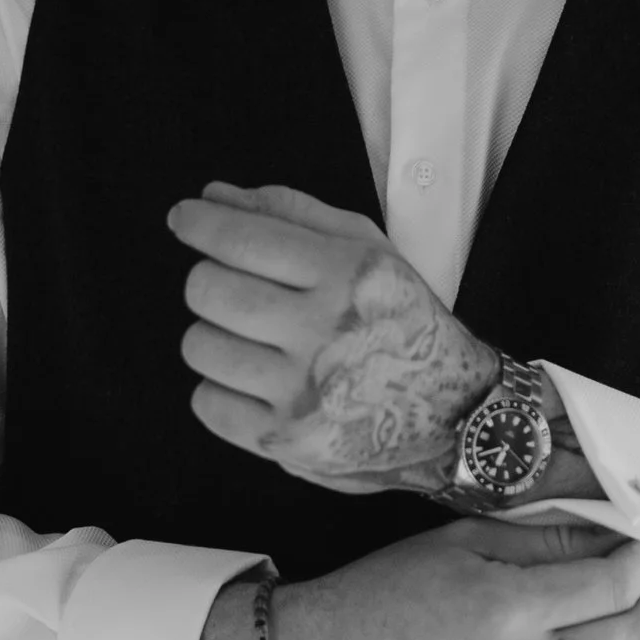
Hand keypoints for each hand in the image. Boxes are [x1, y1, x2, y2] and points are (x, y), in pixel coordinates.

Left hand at [168, 180, 495, 492]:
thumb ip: (292, 214)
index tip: (184, 218)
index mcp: (347, 275)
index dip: (199, 223)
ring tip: (250, 339)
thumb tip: (214, 196)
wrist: (455, 414)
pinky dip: (218, 387)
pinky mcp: (285, 442)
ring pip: (200, 346)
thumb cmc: (404, 322)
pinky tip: (253, 379)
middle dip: (208, 280)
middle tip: (230, 286)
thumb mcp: (370, 252)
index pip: (243, 239)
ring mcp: (303, 393)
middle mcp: (325, 332)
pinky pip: (206, 403)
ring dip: (214, 334)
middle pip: (209, 291)